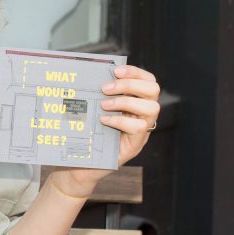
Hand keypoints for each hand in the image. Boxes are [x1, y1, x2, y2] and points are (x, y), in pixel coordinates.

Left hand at [48, 64, 160, 198]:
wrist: (80, 165)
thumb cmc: (86, 134)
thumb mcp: (93, 110)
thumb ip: (98, 95)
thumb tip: (90, 74)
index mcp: (135, 102)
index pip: (147, 80)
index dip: (135, 72)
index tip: (115, 70)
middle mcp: (142, 115)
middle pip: (153, 90)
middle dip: (130, 84)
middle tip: (105, 89)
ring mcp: (142, 130)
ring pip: (151, 108)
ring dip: (126, 101)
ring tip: (104, 105)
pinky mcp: (135, 145)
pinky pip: (139, 127)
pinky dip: (120, 120)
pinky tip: (103, 120)